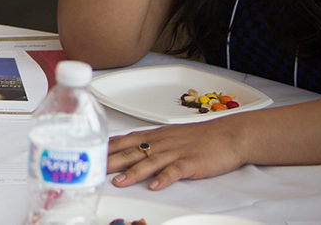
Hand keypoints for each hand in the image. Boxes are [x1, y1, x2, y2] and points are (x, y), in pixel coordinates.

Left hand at [108, 118, 249, 189]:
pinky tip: (154, 186)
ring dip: (133, 172)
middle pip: (133, 151)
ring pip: (150, 162)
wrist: (228, 135)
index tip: (91, 154)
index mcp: (155, 136)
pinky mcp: (191, 163)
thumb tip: (127, 147)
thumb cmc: (200, 136)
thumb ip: (148, 142)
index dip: (107, 148)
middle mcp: (162, 143)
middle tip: (95, 168)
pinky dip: (164, 178)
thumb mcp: (169, 135)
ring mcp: (176, 152)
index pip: (125, 140)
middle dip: (112, 161)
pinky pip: (175, 171)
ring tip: (119, 182)